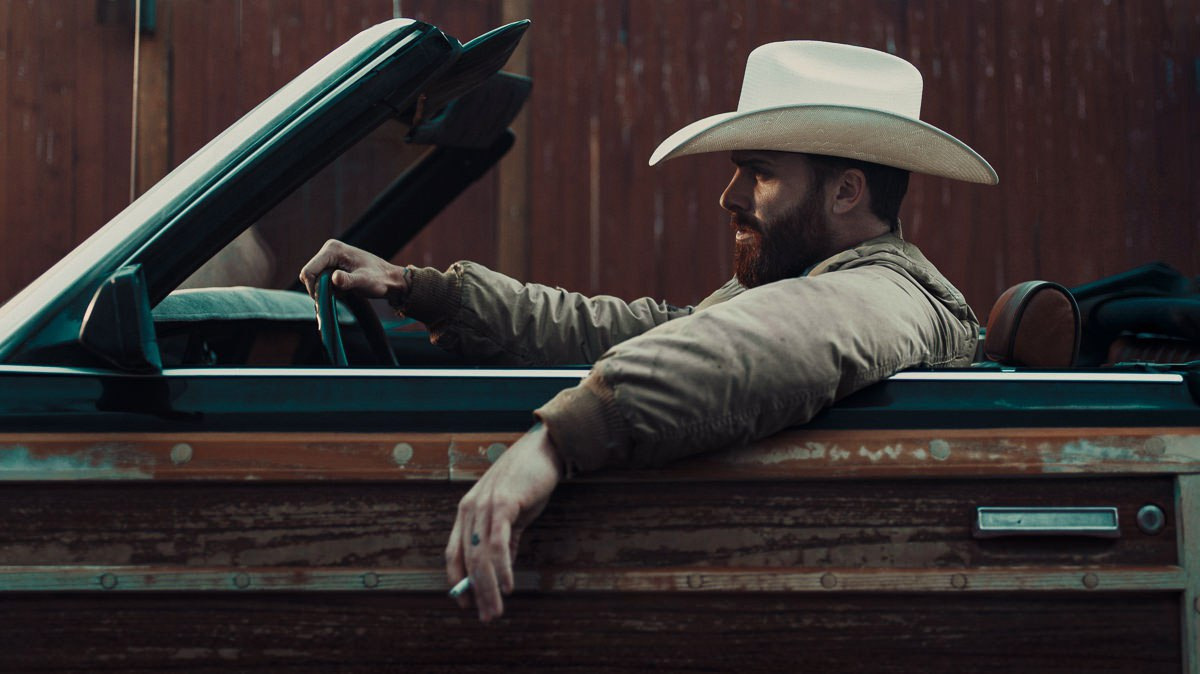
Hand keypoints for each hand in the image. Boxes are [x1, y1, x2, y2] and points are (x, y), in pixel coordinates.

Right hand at [298, 239, 408, 305]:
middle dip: (320, 289)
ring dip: (326, 290)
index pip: (308, 271)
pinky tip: (346, 290)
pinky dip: (331, 290)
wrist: (390, 280)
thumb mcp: (363, 281)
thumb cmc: (379, 280)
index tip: (325, 299)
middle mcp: (329, 251)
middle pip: (310, 276)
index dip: (313, 288)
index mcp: (333, 249)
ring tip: (345, 291)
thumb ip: (348, 280)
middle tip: (339, 295)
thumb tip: (334, 279)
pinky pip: (322, 282)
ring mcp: (330, 258)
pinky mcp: (333, 267)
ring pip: (316, 280)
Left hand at [445, 422, 563, 621]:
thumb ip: (505, 541)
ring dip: (488, 588)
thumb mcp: (512, 514)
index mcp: (467, 511)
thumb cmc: (528, 481)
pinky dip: (502, 568)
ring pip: (480, 557)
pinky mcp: (503, 504)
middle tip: (487, 617)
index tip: (467, 605)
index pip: (453, 554)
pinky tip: (508, 586)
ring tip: (497, 609)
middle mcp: (470, 509)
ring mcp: (485, 506)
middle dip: (476, 593)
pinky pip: (498, 544)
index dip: (458, 582)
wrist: (545, 449)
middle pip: (466, 561)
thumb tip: (501, 572)